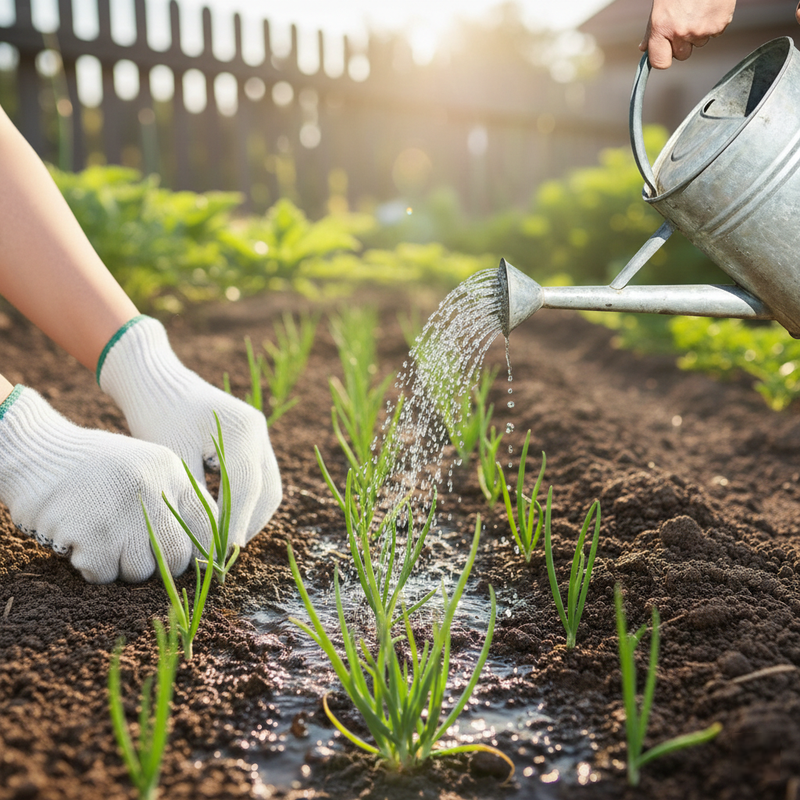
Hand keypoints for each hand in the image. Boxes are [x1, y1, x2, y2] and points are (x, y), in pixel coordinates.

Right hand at [0, 387, 214, 582]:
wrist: (39, 453)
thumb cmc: (97, 467)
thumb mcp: (147, 467)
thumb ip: (175, 498)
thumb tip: (207, 548)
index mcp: (172, 472)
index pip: (207, 525)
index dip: (201, 552)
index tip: (190, 563)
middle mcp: (154, 491)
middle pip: (178, 556)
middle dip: (160, 565)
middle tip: (136, 553)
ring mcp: (124, 513)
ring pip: (141, 571)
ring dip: (121, 566)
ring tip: (104, 540)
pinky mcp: (92, 535)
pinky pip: (104, 575)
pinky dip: (93, 568)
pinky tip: (82, 542)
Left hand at [98, 316, 281, 548]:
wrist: (156, 382)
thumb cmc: (156, 415)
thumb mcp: (173, 456)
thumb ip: (194, 494)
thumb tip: (206, 540)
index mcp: (243, 430)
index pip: (246, 487)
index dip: (236, 522)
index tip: (222, 553)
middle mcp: (258, 432)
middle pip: (267, 491)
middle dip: (248, 524)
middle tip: (224, 553)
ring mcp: (258, 435)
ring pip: (267, 488)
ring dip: (250, 516)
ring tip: (224, 541)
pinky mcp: (251, 441)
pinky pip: (257, 479)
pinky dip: (245, 502)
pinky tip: (223, 519)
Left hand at [640, 0, 735, 68]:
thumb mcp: (660, 5)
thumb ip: (651, 29)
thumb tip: (644, 48)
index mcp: (661, 27)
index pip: (660, 62)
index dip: (663, 58)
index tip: (665, 52)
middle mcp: (680, 32)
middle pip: (681, 55)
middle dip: (682, 44)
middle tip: (684, 22)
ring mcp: (701, 30)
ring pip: (699, 44)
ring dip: (698, 32)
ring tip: (698, 10)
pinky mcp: (719, 25)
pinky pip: (714, 33)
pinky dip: (712, 23)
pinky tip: (709, 7)